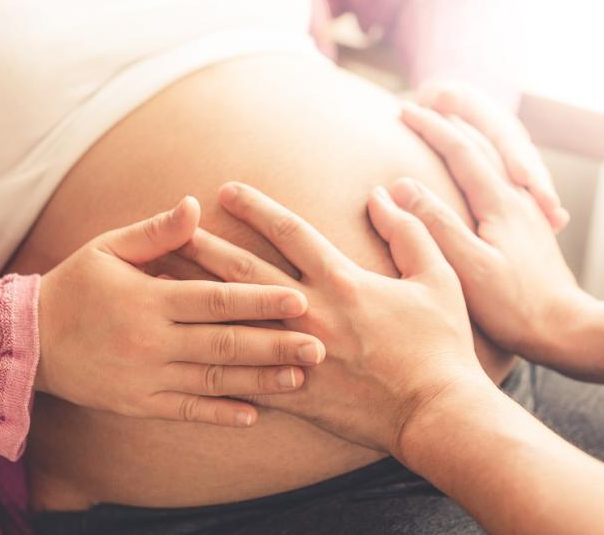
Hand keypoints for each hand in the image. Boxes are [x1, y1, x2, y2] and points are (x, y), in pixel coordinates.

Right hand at [36, 196, 325, 427]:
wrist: (29, 341)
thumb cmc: (78, 285)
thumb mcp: (109, 248)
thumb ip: (157, 232)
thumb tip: (193, 203)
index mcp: (150, 299)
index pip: (216, 299)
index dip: (260, 299)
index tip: (300, 299)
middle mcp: (151, 341)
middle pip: (224, 344)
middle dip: (274, 345)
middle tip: (320, 346)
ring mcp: (146, 377)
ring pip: (213, 382)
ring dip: (259, 382)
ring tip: (299, 379)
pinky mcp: (139, 404)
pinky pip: (186, 411)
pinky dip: (220, 414)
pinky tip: (254, 415)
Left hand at [180, 182, 488, 454]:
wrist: (435, 413)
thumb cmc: (440, 345)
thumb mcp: (437, 278)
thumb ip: (409, 232)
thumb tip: (383, 195)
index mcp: (342, 281)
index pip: (290, 232)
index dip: (256, 208)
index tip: (226, 190)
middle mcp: (310, 313)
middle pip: (245, 271)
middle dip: (206, 244)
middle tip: (173, 225)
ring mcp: (297, 354)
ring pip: (233, 320)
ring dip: (196, 296)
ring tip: (163, 280)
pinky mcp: (294, 393)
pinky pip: (243, 375)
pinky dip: (212, 362)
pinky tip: (184, 353)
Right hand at [394, 104, 597, 364]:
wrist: (567, 330)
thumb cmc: (515, 307)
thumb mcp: (468, 267)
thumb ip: (435, 223)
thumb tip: (400, 184)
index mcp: (500, 201)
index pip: (459, 149)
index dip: (429, 127)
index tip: (402, 110)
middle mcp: (517, 196)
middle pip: (482, 143)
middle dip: (450, 121)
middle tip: (420, 107)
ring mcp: (527, 210)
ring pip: (497, 157)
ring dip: (470, 136)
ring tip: (448, 126)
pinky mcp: (531, 227)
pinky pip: (505, 176)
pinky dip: (486, 160)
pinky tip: (483, 173)